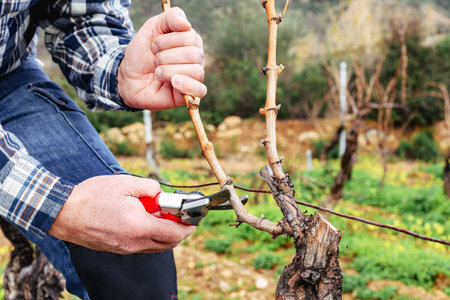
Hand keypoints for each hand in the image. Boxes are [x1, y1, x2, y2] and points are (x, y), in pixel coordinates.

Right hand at [48, 175, 194, 253]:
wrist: (63, 213)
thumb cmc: (92, 196)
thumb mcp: (126, 183)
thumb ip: (150, 188)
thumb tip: (161, 195)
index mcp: (139, 226)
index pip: (174, 233)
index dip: (188, 226)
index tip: (192, 219)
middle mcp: (134, 243)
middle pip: (168, 244)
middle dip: (179, 231)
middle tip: (179, 216)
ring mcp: (125, 249)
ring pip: (155, 247)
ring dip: (164, 234)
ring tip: (159, 215)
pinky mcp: (117, 249)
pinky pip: (142, 247)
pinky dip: (150, 236)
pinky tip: (143, 221)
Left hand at [118, 7, 206, 109]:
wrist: (128, 77)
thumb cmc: (142, 53)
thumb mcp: (152, 27)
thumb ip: (171, 18)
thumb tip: (187, 25)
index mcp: (191, 42)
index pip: (189, 37)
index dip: (167, 41)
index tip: (154, 46)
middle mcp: (196, 59)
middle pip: (193, 54)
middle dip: (165, 56)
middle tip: (154, 61)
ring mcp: (194, 77)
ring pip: (195, 71)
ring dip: (168, 70)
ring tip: (157, 73)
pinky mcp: (190, 95)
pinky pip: (200, 90)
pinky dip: (187, 85)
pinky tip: (173, 82)